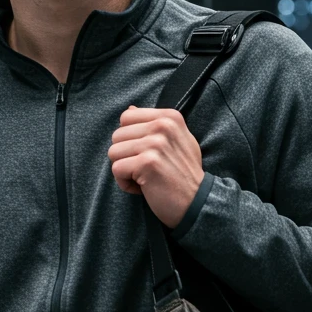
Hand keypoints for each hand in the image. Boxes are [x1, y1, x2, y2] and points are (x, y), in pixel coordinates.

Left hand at [108, 106, 204, 228]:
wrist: (198, 202)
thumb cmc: (184, 173)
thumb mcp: (177, 140)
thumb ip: (154, 124)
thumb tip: (129, 109)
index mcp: (169, 117)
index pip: (126, 118)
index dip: (130, 139)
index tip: (147, 154)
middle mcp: (163, 125)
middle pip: (117, 136)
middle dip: (126, 156)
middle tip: (146, 169)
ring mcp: (155, 143)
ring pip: (113, 152)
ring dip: (125, 171)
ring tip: (145, 178)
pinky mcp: (147, 162)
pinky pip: (116, 169)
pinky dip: (126, 184)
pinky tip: (143, 188)